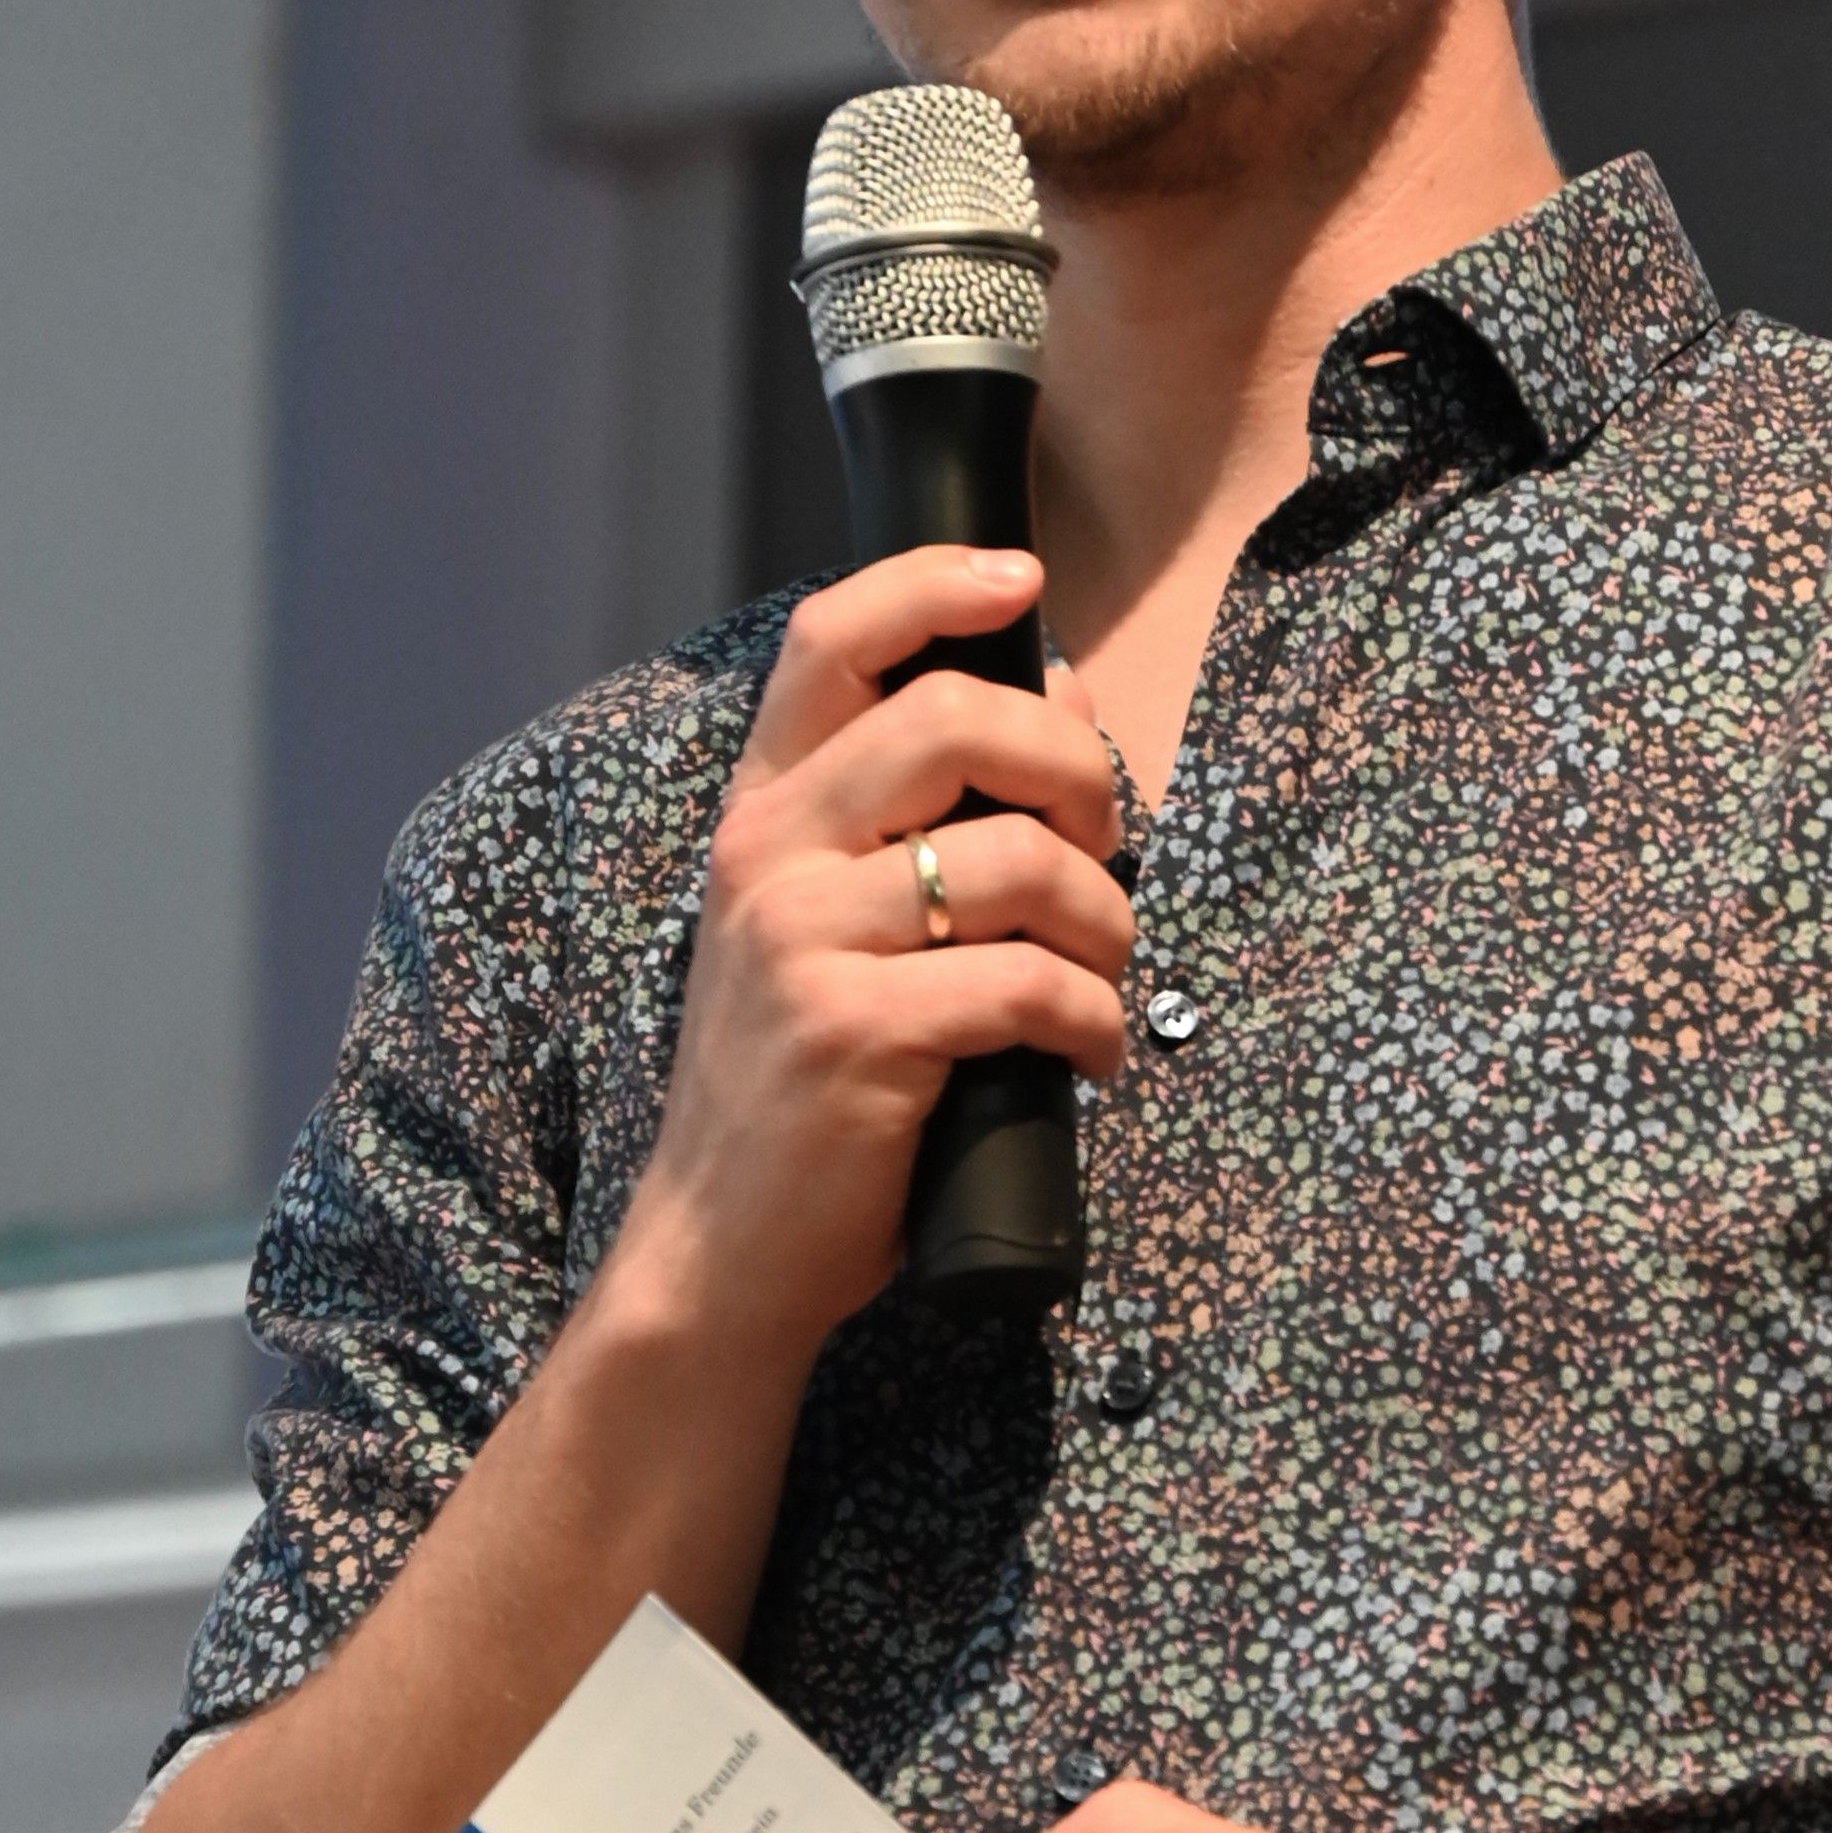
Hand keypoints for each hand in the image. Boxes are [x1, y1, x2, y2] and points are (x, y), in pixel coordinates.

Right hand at [605, 547, 1131, 1360]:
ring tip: (1107, 976)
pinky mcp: (856, 1036)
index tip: (1026, 583)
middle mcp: (769, 859)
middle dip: (1077, 770)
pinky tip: (1090, 1057)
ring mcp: (805, 944)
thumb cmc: (801, 1088)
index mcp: (762, 815)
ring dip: (1105, 919)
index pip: (833, 640)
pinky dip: (1094, 1021)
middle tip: (1106, 842)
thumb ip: (914, 820)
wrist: (723, 1249)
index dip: (936, 585)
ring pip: (1016, 860)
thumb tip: (1059, 693)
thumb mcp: (827, 932)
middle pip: (956, 720)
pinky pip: (1029, 986)